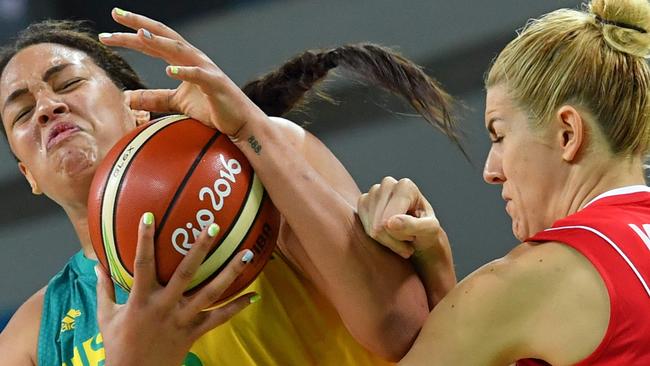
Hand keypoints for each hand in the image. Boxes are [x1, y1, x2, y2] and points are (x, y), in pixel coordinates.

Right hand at [96, 212, 257, 365]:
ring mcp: (182, 319)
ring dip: (230, 273)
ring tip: (247, 254)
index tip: (149, 217)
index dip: (144, 240)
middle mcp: (165, 306)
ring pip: (210, 293)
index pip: (142, 264)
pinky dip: (237, 307)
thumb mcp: (105, 316)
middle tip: (214, 227)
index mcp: (141, 299)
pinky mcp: (194, 332)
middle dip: (200, 249)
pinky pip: (219, 319)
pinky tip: (254, 296)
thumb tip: (96, 265)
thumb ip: (104, 289)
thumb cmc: (118, 345)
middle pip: (186, 273)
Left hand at [99, 8, 265, 136]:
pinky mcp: (216, 85)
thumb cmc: (212, 109)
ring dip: (159, 41)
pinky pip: (199, 76)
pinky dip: (185, 72)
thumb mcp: (177, 102)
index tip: (108, 30)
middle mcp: (194, 58)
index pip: (153, 42)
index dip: (131, 34)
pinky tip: (170, 70)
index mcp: (183, 60)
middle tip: (116, 14)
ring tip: (138, 34)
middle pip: (163, 36)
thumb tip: (128, 98)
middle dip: (139, 24)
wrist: (240, 122)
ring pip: (179, 50)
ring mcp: (206, 70)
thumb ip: (154, 98)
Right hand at [357, 176, 444, 258]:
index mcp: (406, 186)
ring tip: (400, 237)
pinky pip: (363, 227)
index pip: (391, 219)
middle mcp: (388, 183)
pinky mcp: (363, 202)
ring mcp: (373, 191)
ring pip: (371, 228)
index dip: (401, 235)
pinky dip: (375, 237)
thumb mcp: (430, 231)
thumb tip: (389, 222)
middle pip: (379, 224)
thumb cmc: (427, 232)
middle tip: (407, 239)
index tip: (414, 236)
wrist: (421, 237)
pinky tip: (388, 234)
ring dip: (385, 240)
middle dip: (393, 238)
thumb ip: (413, 226)